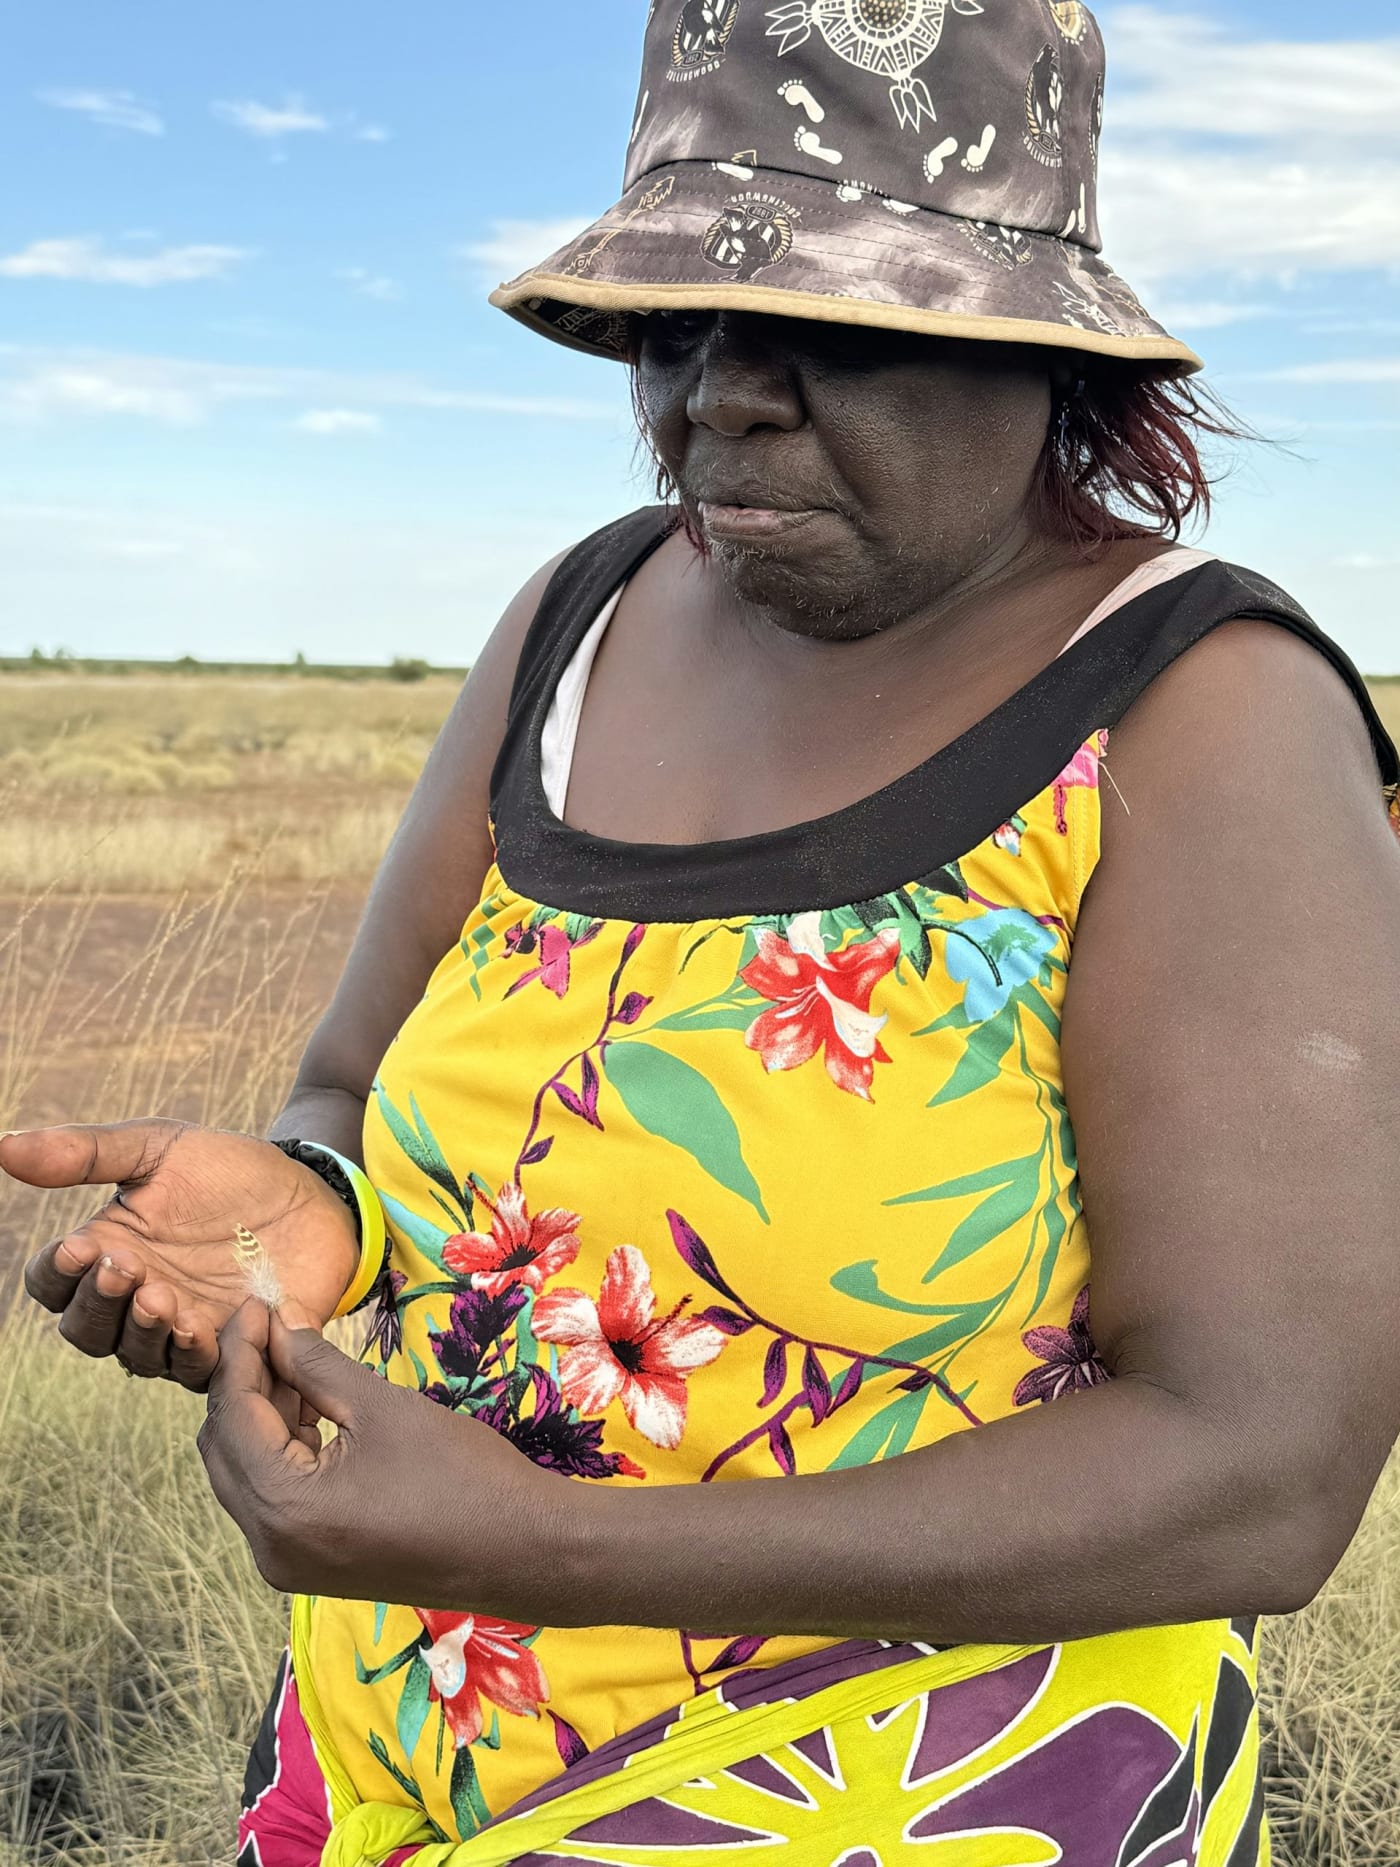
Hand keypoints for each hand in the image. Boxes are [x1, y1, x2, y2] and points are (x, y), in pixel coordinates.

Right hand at [7, 1121, 359, 1388]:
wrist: (311, 1191)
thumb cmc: (230, 1170)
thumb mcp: (160, 1146)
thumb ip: (87, 1152)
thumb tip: (3, 1147)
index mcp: (108, 1251)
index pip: (53, 1283)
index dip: (57, 1273)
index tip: (79, 1245)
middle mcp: (135, 1299)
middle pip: (85, 1329)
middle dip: (98, 1303)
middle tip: (125, 1267)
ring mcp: (181, 1328)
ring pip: (136, 1356)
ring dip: (141, 1331)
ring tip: (159, 1296)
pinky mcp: (230, 1349)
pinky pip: (198, 1371)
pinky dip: (192, 1353)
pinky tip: (198, 1325)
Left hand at [198, 1302, 569, 1616]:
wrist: (521, 1550)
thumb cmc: (460, 1474)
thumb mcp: (381, 1406)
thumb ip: (316, 1364)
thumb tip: (279, 1324)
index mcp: (284, 1507)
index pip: (233, 1416)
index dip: (240, 1352)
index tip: (255, 1304)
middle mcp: (268, 1546)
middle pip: (224, 1449)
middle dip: (243, 1383)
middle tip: (271, 1327)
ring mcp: (286, 1563)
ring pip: (244, 1475)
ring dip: (262, 1416)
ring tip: (294, 1359)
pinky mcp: (309, 1566)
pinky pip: (272, 1499)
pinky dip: (281, 1451)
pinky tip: (309, 1408)